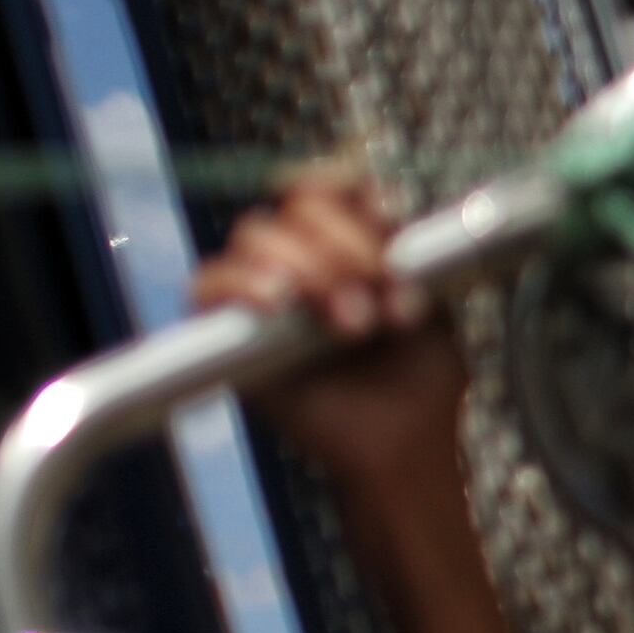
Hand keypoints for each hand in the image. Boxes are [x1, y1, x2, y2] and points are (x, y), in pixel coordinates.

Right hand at [195, 172, 467, 500]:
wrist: (402, 447)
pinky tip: (279, 304)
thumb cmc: (419, 383)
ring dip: (307, 266)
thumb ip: (404, 252)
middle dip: (344, 245)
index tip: (387, 219)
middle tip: (375, 297)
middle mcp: (303, 260)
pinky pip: (205, 285)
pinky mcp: (225, 332)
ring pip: (255, 234)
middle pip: (298, 204)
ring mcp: (263, 293)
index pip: (331, 185)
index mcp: (352, 245)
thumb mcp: (428, 303)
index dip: (353, 191)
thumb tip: (381, 210)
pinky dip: (239, 284)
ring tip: (349, 320)